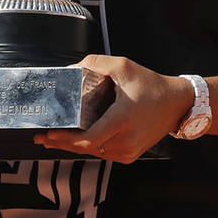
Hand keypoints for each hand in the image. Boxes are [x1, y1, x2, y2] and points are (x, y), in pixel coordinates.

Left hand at [34, 54, 192, 163]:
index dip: (65, 139)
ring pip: (94, 153)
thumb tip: (71, 68)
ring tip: (52, 140)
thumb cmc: (151, 85)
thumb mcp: (122, 66)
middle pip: (86, 148)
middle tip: (41, 137)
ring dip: (72, 147)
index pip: (89, 139)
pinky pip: (104, 153)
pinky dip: (88, 148)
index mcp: (122, 120)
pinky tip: (74, 142)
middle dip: (61, 144)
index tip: (48, 133)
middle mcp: (126, 140)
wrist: (177, 103)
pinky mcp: (130, 154)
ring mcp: (129, 150)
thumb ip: (94, 63)